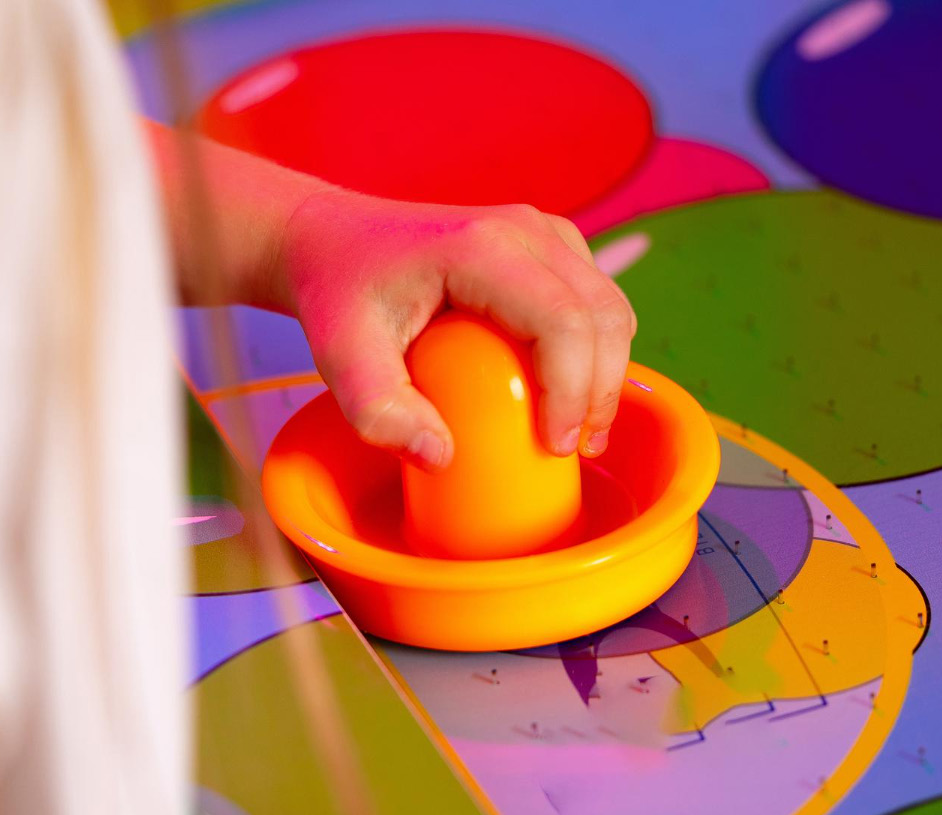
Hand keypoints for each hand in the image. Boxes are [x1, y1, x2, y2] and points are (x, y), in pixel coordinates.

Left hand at [279, 189, 637, 469]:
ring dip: (607, 373)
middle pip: (602, 314)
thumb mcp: (338, 356)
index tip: (555, 447)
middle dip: (601, 391)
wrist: (331, 240)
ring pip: (609, 307)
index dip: (573, 390)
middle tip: (578, 451)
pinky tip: (570, 396)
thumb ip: (378, 413)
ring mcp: (540, 233)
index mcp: (479, 248)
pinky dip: (596, 352)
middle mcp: (522, 229)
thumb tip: (441, 458)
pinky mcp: (546, 248)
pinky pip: (594, 302)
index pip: (560, 320)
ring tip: (580, 433)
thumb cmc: (337, 291)